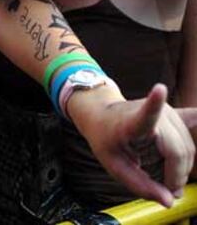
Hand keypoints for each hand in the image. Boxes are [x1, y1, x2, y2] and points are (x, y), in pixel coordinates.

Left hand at [73, 83, 196, 206]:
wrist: (102, 114)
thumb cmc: (107, 139)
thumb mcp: (114, 166)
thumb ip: (141, 185)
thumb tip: (169, 201)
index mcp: (132, 122)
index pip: (146, 114)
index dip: (154, 103)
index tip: (159, 89)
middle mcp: (154, 113)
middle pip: (178, 150)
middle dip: (177, 176)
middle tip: (167, 191)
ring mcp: (167, 111)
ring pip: (188, 148)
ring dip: (182, 169)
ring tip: (168, 179)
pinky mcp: (175, 113)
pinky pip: (194, 122)